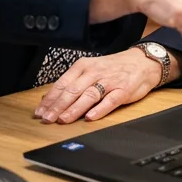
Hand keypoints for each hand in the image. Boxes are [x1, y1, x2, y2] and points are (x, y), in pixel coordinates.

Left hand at [33, 48, 178, 123]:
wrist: (142, 62)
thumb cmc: (113, 68)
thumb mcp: (90, 69)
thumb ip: (71, 83)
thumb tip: (49, 98)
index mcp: (83, 66)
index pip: (62, 84)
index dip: (50, 99)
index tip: (40, 112)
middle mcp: (94, 72)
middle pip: (73, 90)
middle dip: (58, 106)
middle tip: (47, 119)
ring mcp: (109, 81)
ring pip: (88, 95)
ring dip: (74, 109)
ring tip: (64, 119)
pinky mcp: (123, 90)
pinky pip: (109, 101)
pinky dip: (99, 109)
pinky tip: (90, 117)